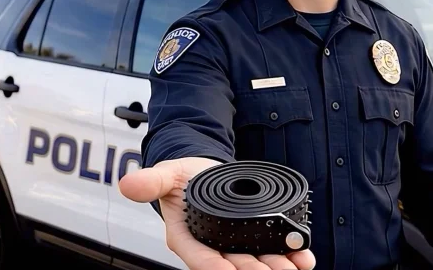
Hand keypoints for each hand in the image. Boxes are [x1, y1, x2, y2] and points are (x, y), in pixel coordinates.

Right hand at [118, 157, 315, 269]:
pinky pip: (271, 250)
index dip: (214, 265)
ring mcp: (234, 245)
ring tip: (295, 266)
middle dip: (253, 269)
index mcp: (186, 238)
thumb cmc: (181, 178)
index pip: (199, 257)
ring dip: (276, 265)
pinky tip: (304, 257)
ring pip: (256, 261)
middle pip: (233, 264)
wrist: (202, 173)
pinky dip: (289, 254)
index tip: (230, 269)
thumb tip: (127, 184)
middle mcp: (212, 247)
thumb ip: (150, 181)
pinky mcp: (252, 238)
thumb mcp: (165, 175)